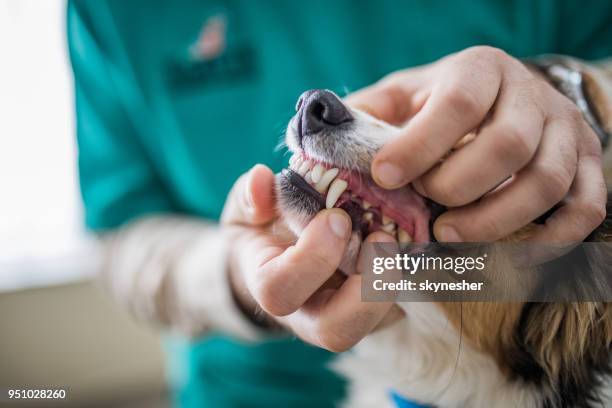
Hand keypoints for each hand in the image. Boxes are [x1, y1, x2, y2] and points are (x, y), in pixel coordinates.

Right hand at [221, 164, 399, 350]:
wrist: (279, 256)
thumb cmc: (264, 230)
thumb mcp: (249, 208)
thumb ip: (250, 196)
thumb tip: (261, 179)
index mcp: (270, 285)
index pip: (280, 290)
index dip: (311, 259)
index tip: (336, 217)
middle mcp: (307, 313)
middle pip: (335, 332)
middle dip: (364, 289)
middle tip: (381, 236)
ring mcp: (343, 316)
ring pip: (374, 326)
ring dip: (392, 283)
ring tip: (395, 238)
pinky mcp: (374, 310)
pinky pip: (399, 308)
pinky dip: (412, 276)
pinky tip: (410, 240)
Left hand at [348, 46, 605, 244]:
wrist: (501, 100)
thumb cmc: (437, 107)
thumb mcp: (398, 99)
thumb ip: (364, 117)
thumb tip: (319, 145)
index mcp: (480, 70)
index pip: (458, 103)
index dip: (420, 145)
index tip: (385, 177)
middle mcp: (530, 95)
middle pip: (507, 145)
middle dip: (459, 186)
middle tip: (426, 212)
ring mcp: (566, 131)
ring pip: (547, 181)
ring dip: (496, 219)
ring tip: (450, 235)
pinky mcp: (587, 167)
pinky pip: (584, 208)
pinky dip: (550, 239)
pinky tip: (508, 254)